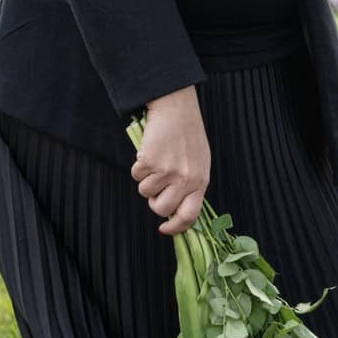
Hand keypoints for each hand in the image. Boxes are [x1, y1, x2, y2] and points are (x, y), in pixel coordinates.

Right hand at [131, 86, 210, 235]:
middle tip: (156, 188)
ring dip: (146, 180)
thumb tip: (175, 210)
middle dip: (154, 202)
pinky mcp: (150, 161)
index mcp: (200, 181)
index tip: (165, 228)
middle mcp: (185, 179)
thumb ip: (191, 186)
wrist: (176, 109)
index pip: (190, 216)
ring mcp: (167, 171)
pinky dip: (139, 165)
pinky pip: (136, 175)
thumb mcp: (199, 163)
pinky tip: (150, 151)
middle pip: (161, 209)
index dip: (175, 227)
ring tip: (156, 161)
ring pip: (145, 192)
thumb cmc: (187, 135)